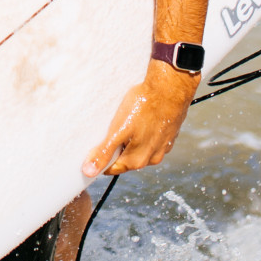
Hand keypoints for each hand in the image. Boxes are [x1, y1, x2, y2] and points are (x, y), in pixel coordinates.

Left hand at [82, 58, 196, 176]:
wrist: (170, 88)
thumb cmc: (143, 107)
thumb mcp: (118, 130)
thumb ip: (104, 152)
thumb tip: (89, 171)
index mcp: (137, 160)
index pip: (113, 168)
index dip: (102, 160)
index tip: (94, 149)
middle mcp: (152, 158)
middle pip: (127, 160)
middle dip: (116, 150)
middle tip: (108, 132)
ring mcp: (163, 147)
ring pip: (140, 150)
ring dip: (131, 142)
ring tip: (125, 124)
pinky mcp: (169, 135)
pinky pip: (152, 140)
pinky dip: (144, 134)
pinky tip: (141, 120)